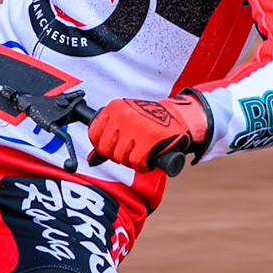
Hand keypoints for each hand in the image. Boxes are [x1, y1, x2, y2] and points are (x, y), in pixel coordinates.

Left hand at [87, 93, 209, 172]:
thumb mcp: (126, 120)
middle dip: (119, 155)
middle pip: (107, 149)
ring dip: (132, 160)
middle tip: (132, 149)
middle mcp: (122, 116)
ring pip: (121, 158)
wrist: (181, 118)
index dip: (104, 146)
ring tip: (143, 149)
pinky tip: (150, 155)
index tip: (116, 146)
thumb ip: (108, 136)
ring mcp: (135, 128)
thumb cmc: (152, 120)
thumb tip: (92, 159)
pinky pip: (136, 163)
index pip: (94, 134)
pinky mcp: (149, 140)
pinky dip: (144, 165)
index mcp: (114, 108)